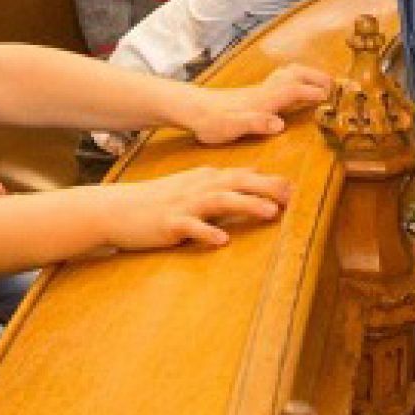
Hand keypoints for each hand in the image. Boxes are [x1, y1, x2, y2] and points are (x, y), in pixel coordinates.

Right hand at [105, 166, 292, 249]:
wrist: (118, 209)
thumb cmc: (158, 200)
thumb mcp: (193, 185)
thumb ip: (223, 181)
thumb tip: (254, 173)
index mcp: (205, 179)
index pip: (243, 175)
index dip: (269, 181)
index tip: (296, 189)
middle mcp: (198, 187)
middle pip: (237, 183)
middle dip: (266, 188)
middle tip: (293, 196)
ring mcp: (184, 205)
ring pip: (220, 200)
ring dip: (246, 205)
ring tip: (270, 213)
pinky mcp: (170, 223)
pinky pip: (191, 228)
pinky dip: (207, 232)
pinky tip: (223, 240)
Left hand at [182, 64, 332, 144]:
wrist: (192, 109)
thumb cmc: (211, 121)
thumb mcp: (231, 127)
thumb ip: (255, 123)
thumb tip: (279, 123)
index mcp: (263, 99)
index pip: (295, 91)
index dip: (315, 93)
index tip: (334, 97)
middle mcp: (264, 90)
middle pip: (296, 75)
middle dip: (317, 78)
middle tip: (337, 86)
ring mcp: (260, 89)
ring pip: (289, 73)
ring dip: (308, 74)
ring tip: (325, 82)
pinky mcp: (255, 92)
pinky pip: (283, 79)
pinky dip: (297, 78)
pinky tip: (297, 87)